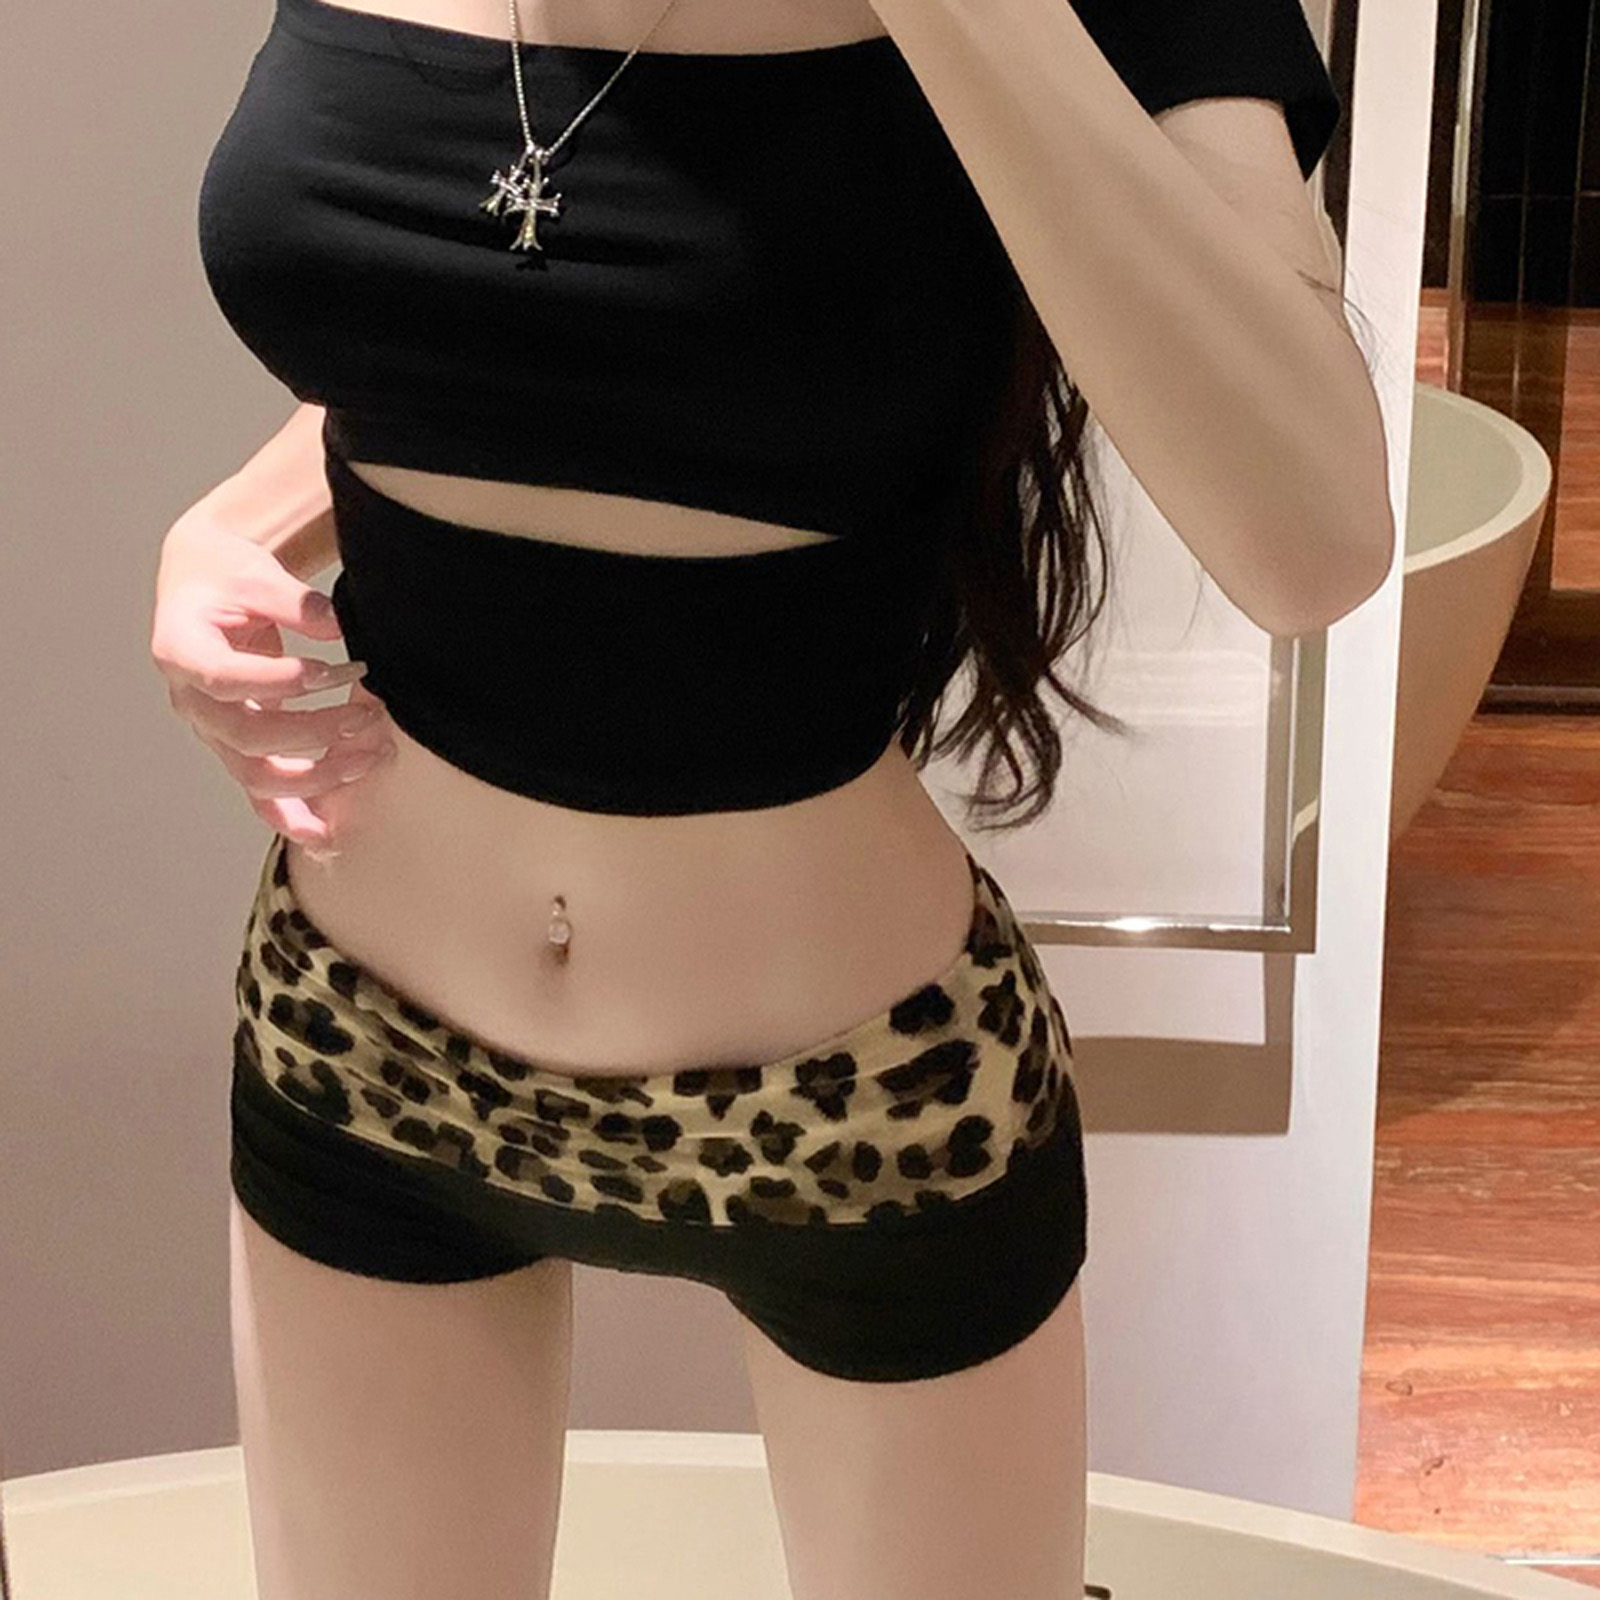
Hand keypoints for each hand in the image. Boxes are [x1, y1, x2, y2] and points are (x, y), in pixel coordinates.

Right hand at [150, 513, 395, 856]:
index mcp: (180, 651)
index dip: (279, 683)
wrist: (203, 583)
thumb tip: (337, 626)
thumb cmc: (228, 574)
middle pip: (246, 735)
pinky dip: (291, 817)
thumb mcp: (256, 573)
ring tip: (372, 756)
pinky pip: (259, 792)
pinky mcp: (234, 746)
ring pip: (255, 774)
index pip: (226, 680)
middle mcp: (190, 700)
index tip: (331, 673)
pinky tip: (327, 836)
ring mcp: (211, 730)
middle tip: (369, 716)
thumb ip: (294, 602)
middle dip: (313, 732)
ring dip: (317, 775)